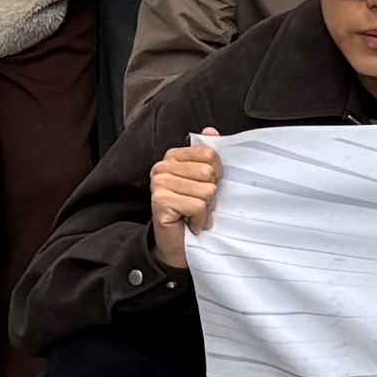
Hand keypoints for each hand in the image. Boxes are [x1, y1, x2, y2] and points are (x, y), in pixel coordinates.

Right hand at [147, 136, 224, 269]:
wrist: (178, 245)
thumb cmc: (192, 211)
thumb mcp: (205, 181)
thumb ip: (207, 156)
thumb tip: (211, 131)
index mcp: (173, 157)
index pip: (210, 154)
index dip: (216, 175)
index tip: (206, 187)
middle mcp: (162, 167)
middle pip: (209, 172)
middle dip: (211, 194)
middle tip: (199, 205)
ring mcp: (159, 184)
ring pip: (205, 190)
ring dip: (206, 209)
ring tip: (194, 215)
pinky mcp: (160, 201)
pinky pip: (197, 206)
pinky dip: (199, 219)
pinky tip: (189, 223)